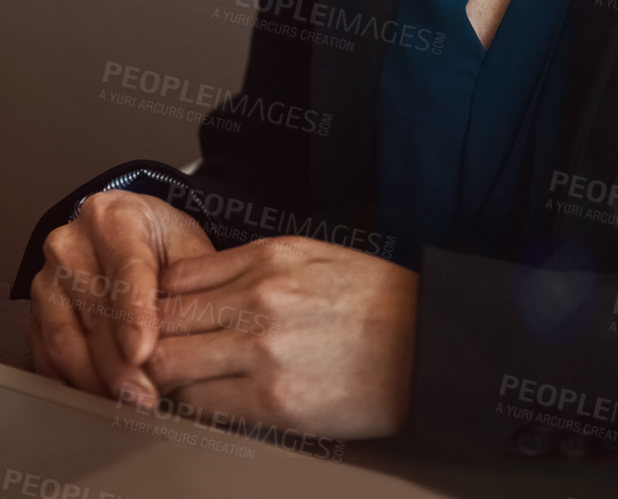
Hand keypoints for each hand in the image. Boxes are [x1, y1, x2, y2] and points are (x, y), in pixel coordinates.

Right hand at [29, 190, 215, 406]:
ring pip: (66, 338)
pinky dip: (73, 381)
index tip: (144, 352)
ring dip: (96, 378)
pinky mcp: (36, 314)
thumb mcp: (186, 245)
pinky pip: (47, 356)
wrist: (126, 235)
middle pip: (94, 311)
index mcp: (113, 216)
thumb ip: (194, 280)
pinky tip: (100, 399)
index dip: (134, 314)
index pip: (125, 269)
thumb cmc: (160, 242)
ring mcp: (48, 280)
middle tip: (145, 394)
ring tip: (127, 403)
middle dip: (120, 361)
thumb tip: (201, 327)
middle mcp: (71, 244)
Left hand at [147, 236, 418, 439]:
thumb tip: (200, 287)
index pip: (175, 277)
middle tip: (147, 357)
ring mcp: (263, 351)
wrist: (426, 344)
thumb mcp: (313, 256)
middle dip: (145, 342)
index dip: (153, 300)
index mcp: (269, 256)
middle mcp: (260, 298)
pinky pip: (202, 407)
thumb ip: (253, 266)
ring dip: (162, 378)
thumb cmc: (374, 301)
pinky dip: (192, 407)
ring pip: (170, 365)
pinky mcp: (273, 401)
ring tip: (172, 383)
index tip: (150, 316)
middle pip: (161, 321)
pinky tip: (204, 403)